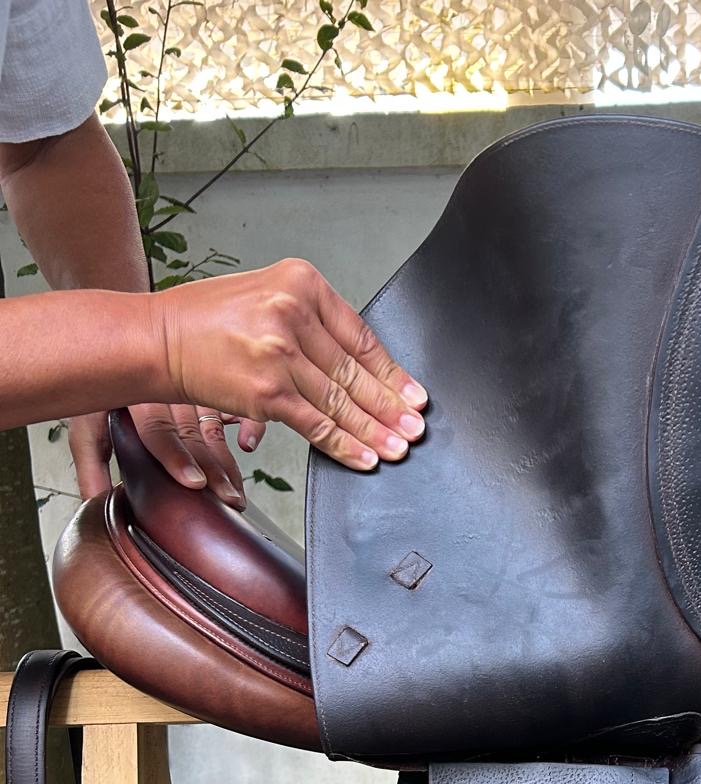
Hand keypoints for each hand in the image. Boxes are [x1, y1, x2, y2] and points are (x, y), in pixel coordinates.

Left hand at [68, 404, 260, 505]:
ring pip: (215, 428)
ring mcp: (192, 389)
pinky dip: (249, 422)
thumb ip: (90, 464)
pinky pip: (237, 404)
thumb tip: (94, 500)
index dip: (176, 457)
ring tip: (235, 492)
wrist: (112, 346)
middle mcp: (166, 391)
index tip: (195, 482)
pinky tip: (247, 444)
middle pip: (193, 435)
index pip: (157, 429)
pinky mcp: (213, 387)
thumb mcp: (86, 422)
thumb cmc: (102, 386)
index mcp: (134, 398)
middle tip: (227, 500)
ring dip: (228, 462)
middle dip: (213, 471)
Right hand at [154, 258, 426, 470]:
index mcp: (300, 283)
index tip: (413, 393)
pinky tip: (366, 456)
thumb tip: (356, 363)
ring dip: (376, 430)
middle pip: (354, 371)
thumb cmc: (205, 320)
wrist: (157, 338)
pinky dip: (344, 444)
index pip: (359, 335)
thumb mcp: (266, 296)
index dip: (390, 371)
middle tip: (416, 428)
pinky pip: (316, 424)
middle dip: (392, 406)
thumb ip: (310, 320)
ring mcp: (280, 353)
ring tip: (400, 447)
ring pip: (340, 401)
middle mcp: (293, 313)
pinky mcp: (266, 391)